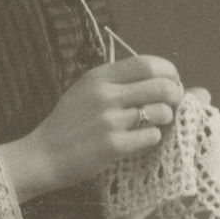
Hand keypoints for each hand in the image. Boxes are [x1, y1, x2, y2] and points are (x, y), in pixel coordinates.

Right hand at [0, 55, 183, 199]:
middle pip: (162, 86)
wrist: (43, 155)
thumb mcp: (87, 90)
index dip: (169, 72)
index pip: (148, 63)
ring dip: (166, 118)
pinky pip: (151, 136)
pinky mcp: (112, 145)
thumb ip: (120, 82)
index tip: (171, 82)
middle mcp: (105, 94)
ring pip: (161, 112)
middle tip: (173, 104)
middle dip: (176, 95)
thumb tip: (164, 78)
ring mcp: (109, 120)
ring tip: (155, 123)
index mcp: (100, 76)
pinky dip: (153, 138)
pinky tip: (140, 139)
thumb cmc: (69, 123)